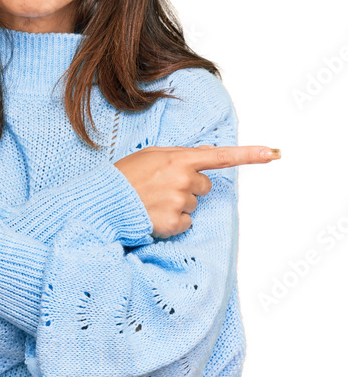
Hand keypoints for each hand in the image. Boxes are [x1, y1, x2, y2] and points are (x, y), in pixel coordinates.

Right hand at [113, 144, 280, 238]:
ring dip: (177, 206)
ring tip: (152, 202)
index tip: (272, 153)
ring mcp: (178, 202)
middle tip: (162, 188)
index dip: (249, 155)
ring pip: (193, 206)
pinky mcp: (172, 223)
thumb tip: (207, 153)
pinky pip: (185, 224)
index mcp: (179, 158)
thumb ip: (180, 154)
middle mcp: (183, 179)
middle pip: (205, 187)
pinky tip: (153, 215)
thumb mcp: (151, 155)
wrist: (104, 202)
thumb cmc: (125, 176)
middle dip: (189, 188)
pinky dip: (172, 223)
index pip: (221, 156)